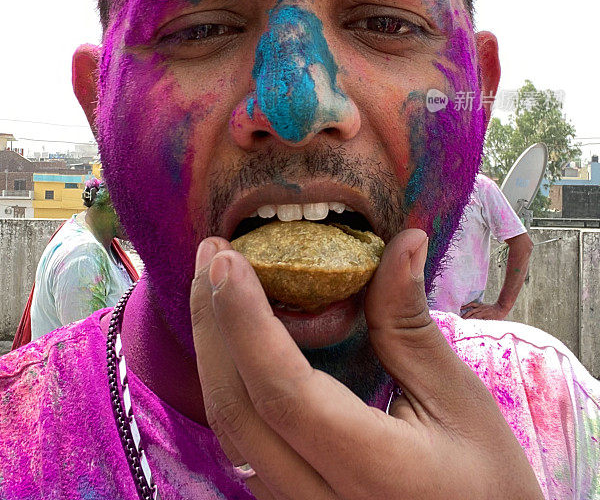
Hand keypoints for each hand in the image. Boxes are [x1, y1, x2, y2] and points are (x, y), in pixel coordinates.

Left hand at [190, 230, 542, 499]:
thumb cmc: (486, 478)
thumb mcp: (458, 396)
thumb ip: (410, 321)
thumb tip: (402, 241)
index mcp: (373, 471)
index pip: (285, 393)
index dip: (247, 321)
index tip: (228, 258)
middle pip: (238, 411)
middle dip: (214, 323)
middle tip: (211, 252)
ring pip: (230, 431)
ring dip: (213, 350)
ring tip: (212, 283)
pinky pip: (241, 443)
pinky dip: (228, 381)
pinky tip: (232, 338)